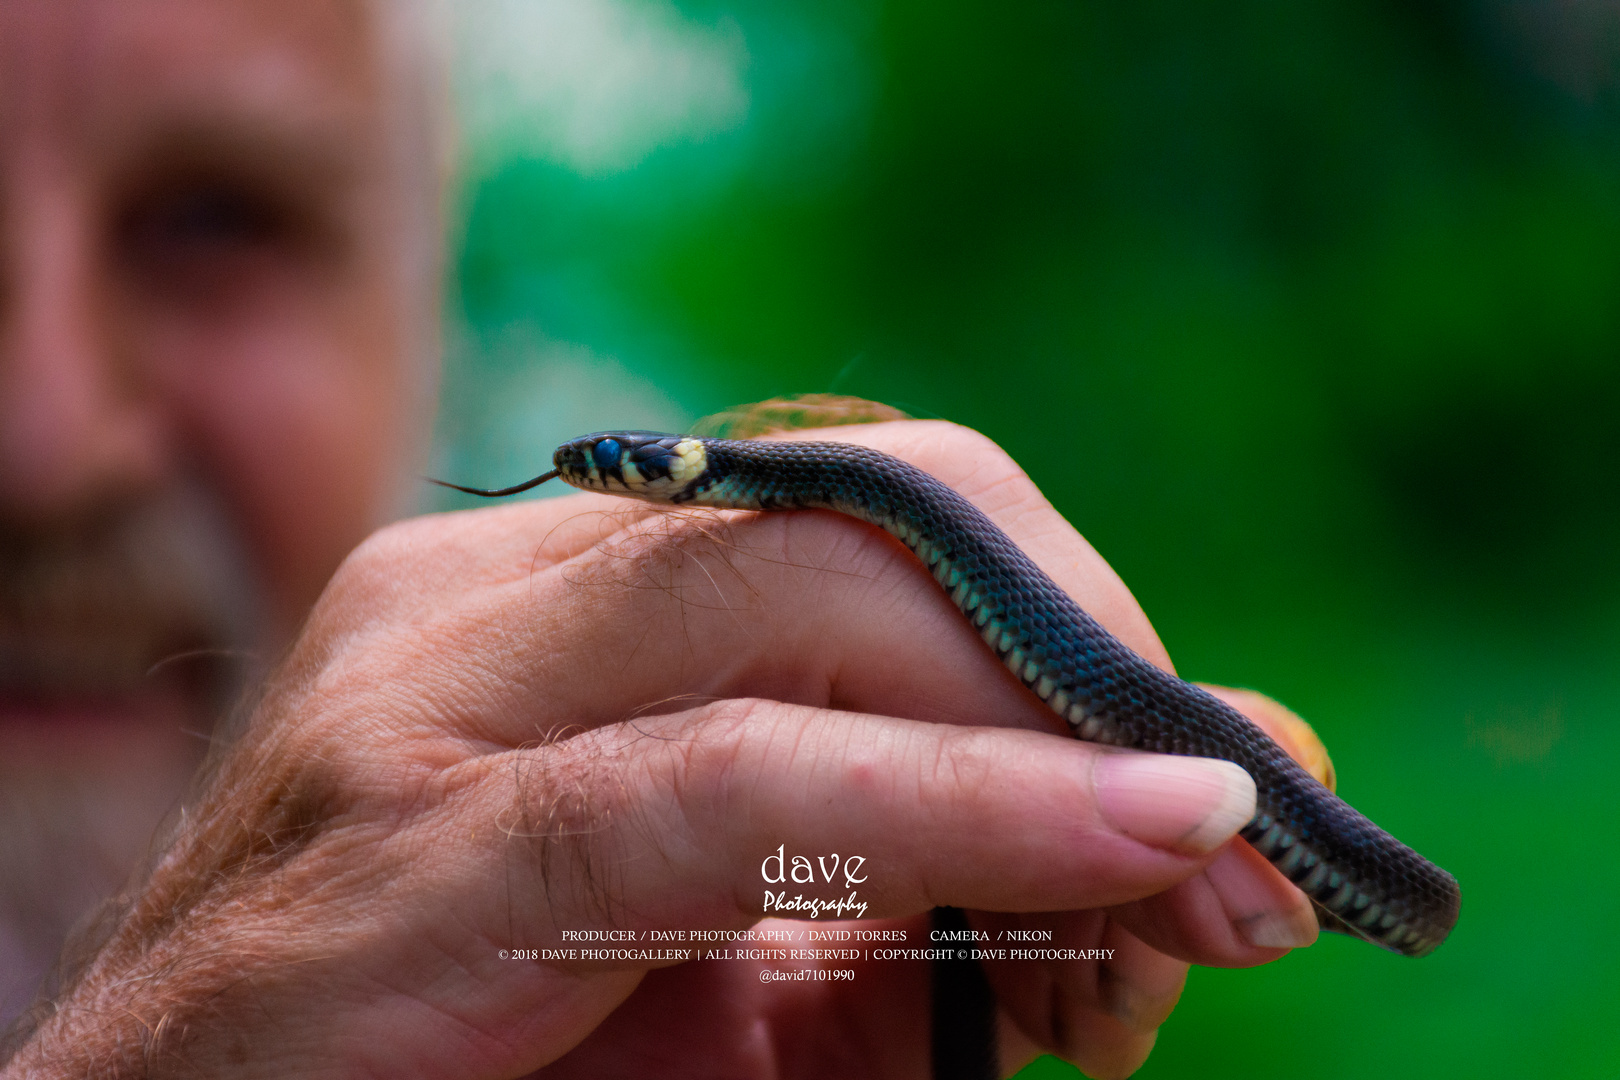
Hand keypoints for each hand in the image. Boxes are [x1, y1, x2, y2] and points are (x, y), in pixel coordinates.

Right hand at [5, 422, 1318, 1079]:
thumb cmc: (487, 1076)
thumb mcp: (755, 975)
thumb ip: (947, 880)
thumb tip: (1203, 819)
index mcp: (570, 604)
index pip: (874, 519)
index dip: (1070, 627)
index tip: (1225, 795)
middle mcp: (492, 600)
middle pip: (867, 526)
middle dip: (1085, 669)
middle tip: (1246, 854)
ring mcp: (432, 693)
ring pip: (809, 608)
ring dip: (1053, 736)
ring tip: (1219, 883)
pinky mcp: (413, 840)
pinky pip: (723, 781)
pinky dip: (953, 802)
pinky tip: (1131, 840)